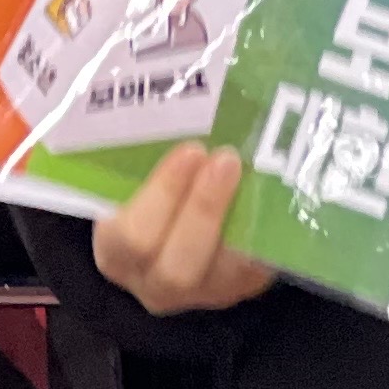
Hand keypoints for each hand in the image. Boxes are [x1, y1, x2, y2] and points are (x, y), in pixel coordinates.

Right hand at [91, 143, 278, 316]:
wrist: (169, 233)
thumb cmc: (143, 194)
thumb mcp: (130, 179)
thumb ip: (139, 156)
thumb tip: (155, 94)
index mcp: (116, 254)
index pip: (130, 236)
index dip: (162, 195)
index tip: (191, 150)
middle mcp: (154, 284)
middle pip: (175, 267)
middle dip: (204, 209)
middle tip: (226, 158)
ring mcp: (201, 294)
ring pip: (222, 272)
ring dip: (240, 220)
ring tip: (251, 171)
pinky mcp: (239, 290)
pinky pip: (256, 268)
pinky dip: (265, 232)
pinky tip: (271, 194)